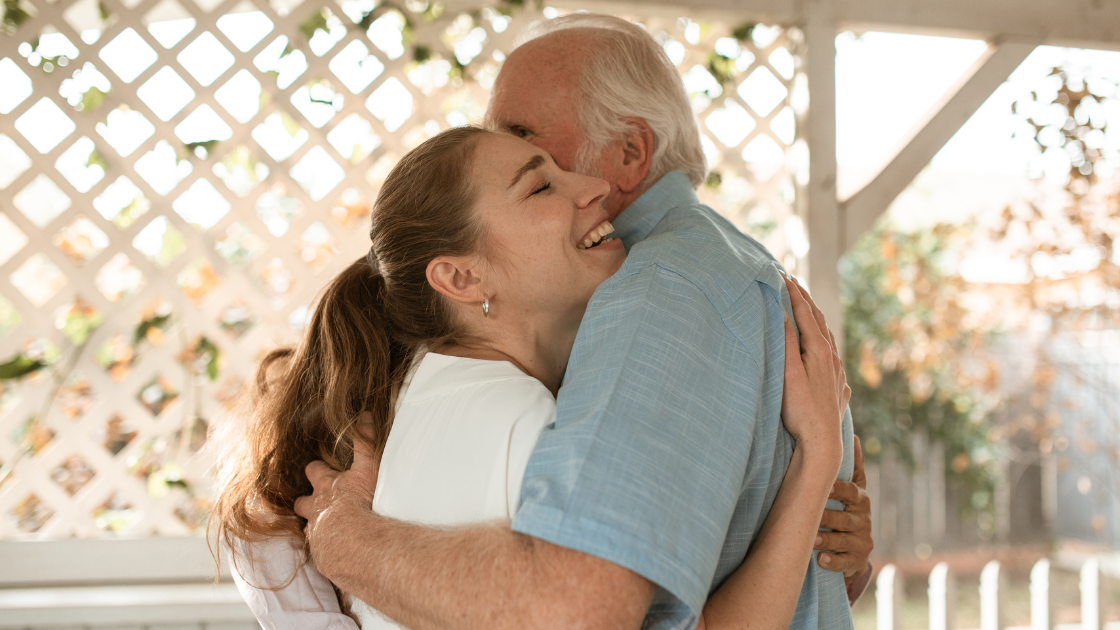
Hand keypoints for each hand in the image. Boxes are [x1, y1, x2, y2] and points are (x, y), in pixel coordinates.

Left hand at [293, 420, 380, 576]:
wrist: (353, 541)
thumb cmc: (360, 502)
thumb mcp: (366, 466)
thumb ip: (365, 442)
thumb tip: (365, 415)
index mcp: (326, 487)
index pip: (315, 472)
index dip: (316, 469)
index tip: (318, 468)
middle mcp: (316, 509)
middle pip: (302, 502)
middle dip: (306, 501)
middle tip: (314, 502)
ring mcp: (316, 533)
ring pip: (308, 528)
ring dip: (314, 527)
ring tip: (324, 530)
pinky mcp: (321, 554)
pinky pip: (320, 551)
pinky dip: (326, 550)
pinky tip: (335, 553)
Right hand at [780, 275, 847, 459]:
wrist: (822, 443)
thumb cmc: (800, 409)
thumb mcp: (788, 373)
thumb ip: (785, 341)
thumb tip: (781, 311)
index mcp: (818, 349)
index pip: (804, 313)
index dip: (793, 293)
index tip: (783, 275)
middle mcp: (832, 357)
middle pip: (818, 321)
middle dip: (805, 300)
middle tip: (793, 283)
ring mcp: (837, 372)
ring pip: (827, 338)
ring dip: (815, 320)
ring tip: (805, 309)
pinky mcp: (838, 387)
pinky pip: (832, 356)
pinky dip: (823, 342)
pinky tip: (822, 349)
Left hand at [815, 436, 873, 577]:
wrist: (854, 548)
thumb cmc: (845, 509)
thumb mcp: (851, 488)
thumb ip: (851, 466)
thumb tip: (852, 434)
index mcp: (860, 498)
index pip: (851, 490)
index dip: (838, 488)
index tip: (823, 486)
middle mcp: (863, 519)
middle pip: (844, 517)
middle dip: (826, 517)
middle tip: (808, 517)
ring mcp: (862, 541)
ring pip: (842, 540)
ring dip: (826, 539)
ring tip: (810, 538)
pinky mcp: (857, 560)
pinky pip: (844, 562)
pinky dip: (832, 561)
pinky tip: (820, 560)